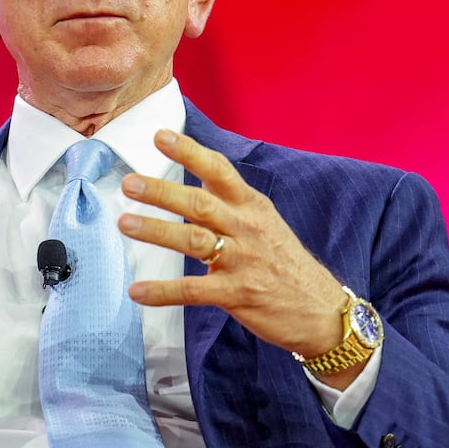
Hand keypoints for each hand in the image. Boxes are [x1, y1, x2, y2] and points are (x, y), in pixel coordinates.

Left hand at [117, 129, 357, 385]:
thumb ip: (231, 204)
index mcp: (252, 207)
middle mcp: (247, 228)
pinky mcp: (238, 294)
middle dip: (163, 191)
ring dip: (158, 231)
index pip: (219, 171)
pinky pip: (194, 291)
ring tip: (126, 223)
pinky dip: (164, 292)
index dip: (189, 152)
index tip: (160, 136)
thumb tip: (197, 178)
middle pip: (200, 203)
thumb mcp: (266, 224)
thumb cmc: (287, 265)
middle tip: (130, 182)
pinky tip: (137, 292)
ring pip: (194, 240)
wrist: (322, 311)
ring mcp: (243, 261)